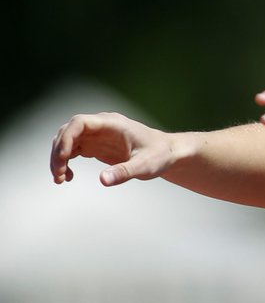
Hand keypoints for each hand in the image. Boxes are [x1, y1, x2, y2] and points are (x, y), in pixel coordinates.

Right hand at [50, 112, 174, 185]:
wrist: (167, 153)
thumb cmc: (160, 155)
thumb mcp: (145, 166)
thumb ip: (125, 172)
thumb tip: (102, 180)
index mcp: (113, 123)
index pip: (80, 122)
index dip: (67, 137)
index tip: (63, 157)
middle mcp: (101, 126)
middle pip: (68, 132)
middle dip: (59, 152)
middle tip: (59, 175)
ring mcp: (96, 135)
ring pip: (67, 141)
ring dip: (59, 159)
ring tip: (61, 179)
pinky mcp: (95, 145)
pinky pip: (72, 150)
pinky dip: (66, 162)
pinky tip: (68, 177)